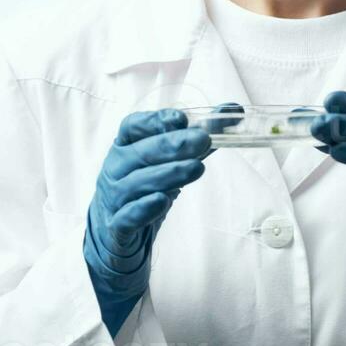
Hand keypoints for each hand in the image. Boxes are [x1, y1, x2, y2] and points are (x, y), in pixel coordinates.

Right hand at [83, 109, 209, 336]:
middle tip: (202, 140)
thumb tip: (232, 111)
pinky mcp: (117, 227)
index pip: (132, 126)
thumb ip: (198, 136)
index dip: (155, 120)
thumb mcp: (170, 161)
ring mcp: (113, 198)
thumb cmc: (145, 188)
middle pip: (140, 153)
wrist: (117, 234)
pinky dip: (143, 208)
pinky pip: (127, 217)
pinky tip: (162, 200)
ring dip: (167, 174)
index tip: (181, 118)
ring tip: (197, 167)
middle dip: (172, 145)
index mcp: (124, 147)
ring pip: (136, 183)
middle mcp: (115, 169)